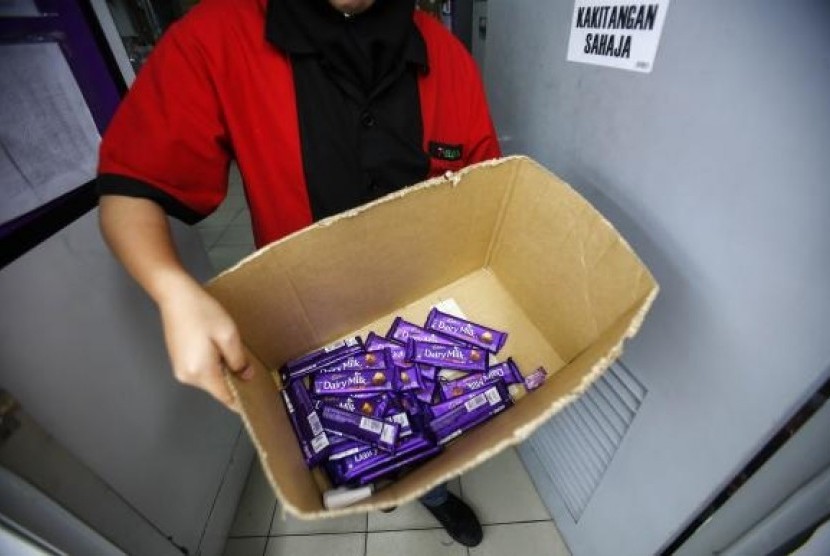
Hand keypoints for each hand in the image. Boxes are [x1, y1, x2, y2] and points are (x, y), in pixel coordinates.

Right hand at [157, 280, 253, 410]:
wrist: (175, 295)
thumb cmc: (203, 312)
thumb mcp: (228, 335)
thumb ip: (238, 360)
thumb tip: (246, 377)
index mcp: (201, 372)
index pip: (225, 397)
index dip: (242, 401)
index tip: (257, 400)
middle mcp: (187, 377)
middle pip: (217, 388)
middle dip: (233, 381)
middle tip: (250, 367)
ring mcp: (179, 369)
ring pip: (209, 379)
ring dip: (222, 371)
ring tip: (232, 353)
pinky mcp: (177, 361)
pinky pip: (200, 370)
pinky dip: (212, 365)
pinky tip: (217, 348)